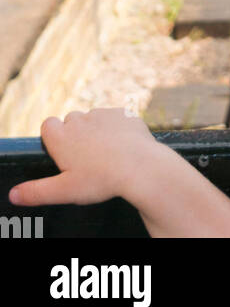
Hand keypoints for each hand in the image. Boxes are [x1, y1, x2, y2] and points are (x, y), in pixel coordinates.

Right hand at [8, 108, 157, 207]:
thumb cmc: (100, 179)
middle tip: (85, 158)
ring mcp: (103, 113)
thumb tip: (14, 194)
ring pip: (93, 118)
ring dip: (95, 130)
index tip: (62, 153)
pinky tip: (123, 146)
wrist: (139, 165)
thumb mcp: (64, 191)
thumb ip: (36, 191)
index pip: (47, 125)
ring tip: (105, 154)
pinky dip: (116, 128)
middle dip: (74, 135)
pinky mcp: (124, 112)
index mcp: (61, 136)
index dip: (52, 137)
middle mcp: (80, 119)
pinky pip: (115, 117)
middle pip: (70, 120)